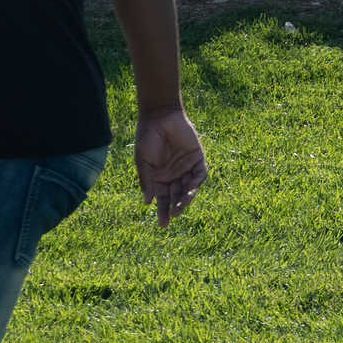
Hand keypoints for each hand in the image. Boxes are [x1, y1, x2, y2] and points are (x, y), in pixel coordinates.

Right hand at [134, 108, 205, 228]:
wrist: (160, 117)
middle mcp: (174, 175)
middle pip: (176, 196)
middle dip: (175, 208)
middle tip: (173, 217)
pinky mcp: (198, 159)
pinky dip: (196, 183)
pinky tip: (190, 189)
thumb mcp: (143, 161)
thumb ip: (146, 180)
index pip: (163, 199)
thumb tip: (147, 203)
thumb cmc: (147, 138)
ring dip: (186, 198)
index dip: (163, 211)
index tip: (163, 225)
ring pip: (189, 189)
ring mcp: (186, 168)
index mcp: (159, 177)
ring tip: (182, 206)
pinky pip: (200, 175)